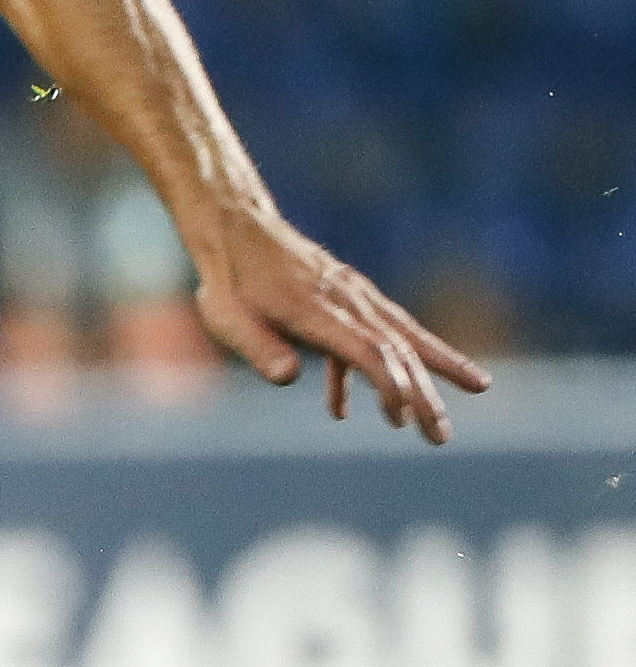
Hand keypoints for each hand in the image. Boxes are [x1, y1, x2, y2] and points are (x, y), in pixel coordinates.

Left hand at [185, 203, 491, 443]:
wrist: (236, 229)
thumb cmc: (228, 279)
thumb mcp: (225, 315)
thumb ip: (257, 346)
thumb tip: (286, 379)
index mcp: (319, 312)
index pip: (369, 352)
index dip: (390, 384)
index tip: (403, 417)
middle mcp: (348, 303)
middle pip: (398, 352)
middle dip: (424, 396)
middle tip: (441, 437)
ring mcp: (353, 299)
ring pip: (402, 341)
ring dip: (427, 379)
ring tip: (440, 420)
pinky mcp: (348, 299)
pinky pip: (375, 337)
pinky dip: (375, 370)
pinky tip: (342, 409)